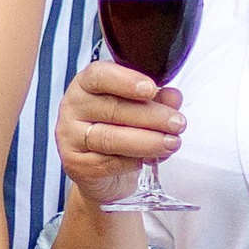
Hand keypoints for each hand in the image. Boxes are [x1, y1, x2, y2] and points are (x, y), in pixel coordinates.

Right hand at [54, 57, 181, 210]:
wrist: (104, 172)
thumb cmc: (120, 129)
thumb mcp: (140, 108)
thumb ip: (156, 99)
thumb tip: (174, 96)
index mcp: (86, 84)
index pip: (99, 75)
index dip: (126, 80)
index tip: (151, 89)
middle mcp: (73, 107)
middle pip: (112, 109)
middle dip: (151, 116)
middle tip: (178, 123)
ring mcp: (70, 136)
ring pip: (110, 138)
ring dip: (147, 141)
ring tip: (171, 143)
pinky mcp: (75, 164)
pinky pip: (109, 163)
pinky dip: (134, 161)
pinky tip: (150, 159)